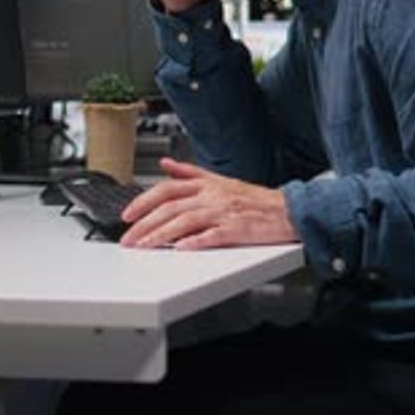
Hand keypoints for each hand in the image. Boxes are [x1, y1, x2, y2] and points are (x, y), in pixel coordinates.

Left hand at [120, 157, 299, 249]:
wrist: (287, 210)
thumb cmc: (254, 199)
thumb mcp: (219, 179)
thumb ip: (190, 172)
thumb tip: (166, 165)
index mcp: (206, 184)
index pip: (167, 189)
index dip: (144, 200)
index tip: (127, 214)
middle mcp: (211, 195)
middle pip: (171, 206)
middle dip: (145, 223)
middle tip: (128, 238)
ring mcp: (223, 212)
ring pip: (185, 220)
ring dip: (161, 235)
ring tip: (144, 246)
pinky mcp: (236, 229)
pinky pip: (212, 235)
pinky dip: (195, 241)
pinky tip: (180, 248)